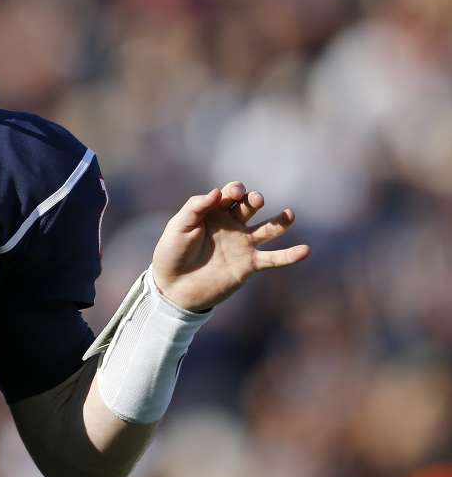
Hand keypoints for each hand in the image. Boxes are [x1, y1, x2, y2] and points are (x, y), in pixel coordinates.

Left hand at [150, 181, 310, 311]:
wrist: (173, 287)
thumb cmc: (172, 253)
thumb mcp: (179, 226)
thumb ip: (196, 207)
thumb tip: (218, 192)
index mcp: (213, 213)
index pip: (230, 194)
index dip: (234, 190)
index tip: (231, 193)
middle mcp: (231, 226)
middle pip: (249, 207)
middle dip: (253, 200)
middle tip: (254, 200)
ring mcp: (242, 245)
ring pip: (268, 229)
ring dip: (280, 221)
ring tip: (289, 214)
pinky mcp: (249, 265)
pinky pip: (273, 259)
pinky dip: (290, 255)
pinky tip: (305, 250)